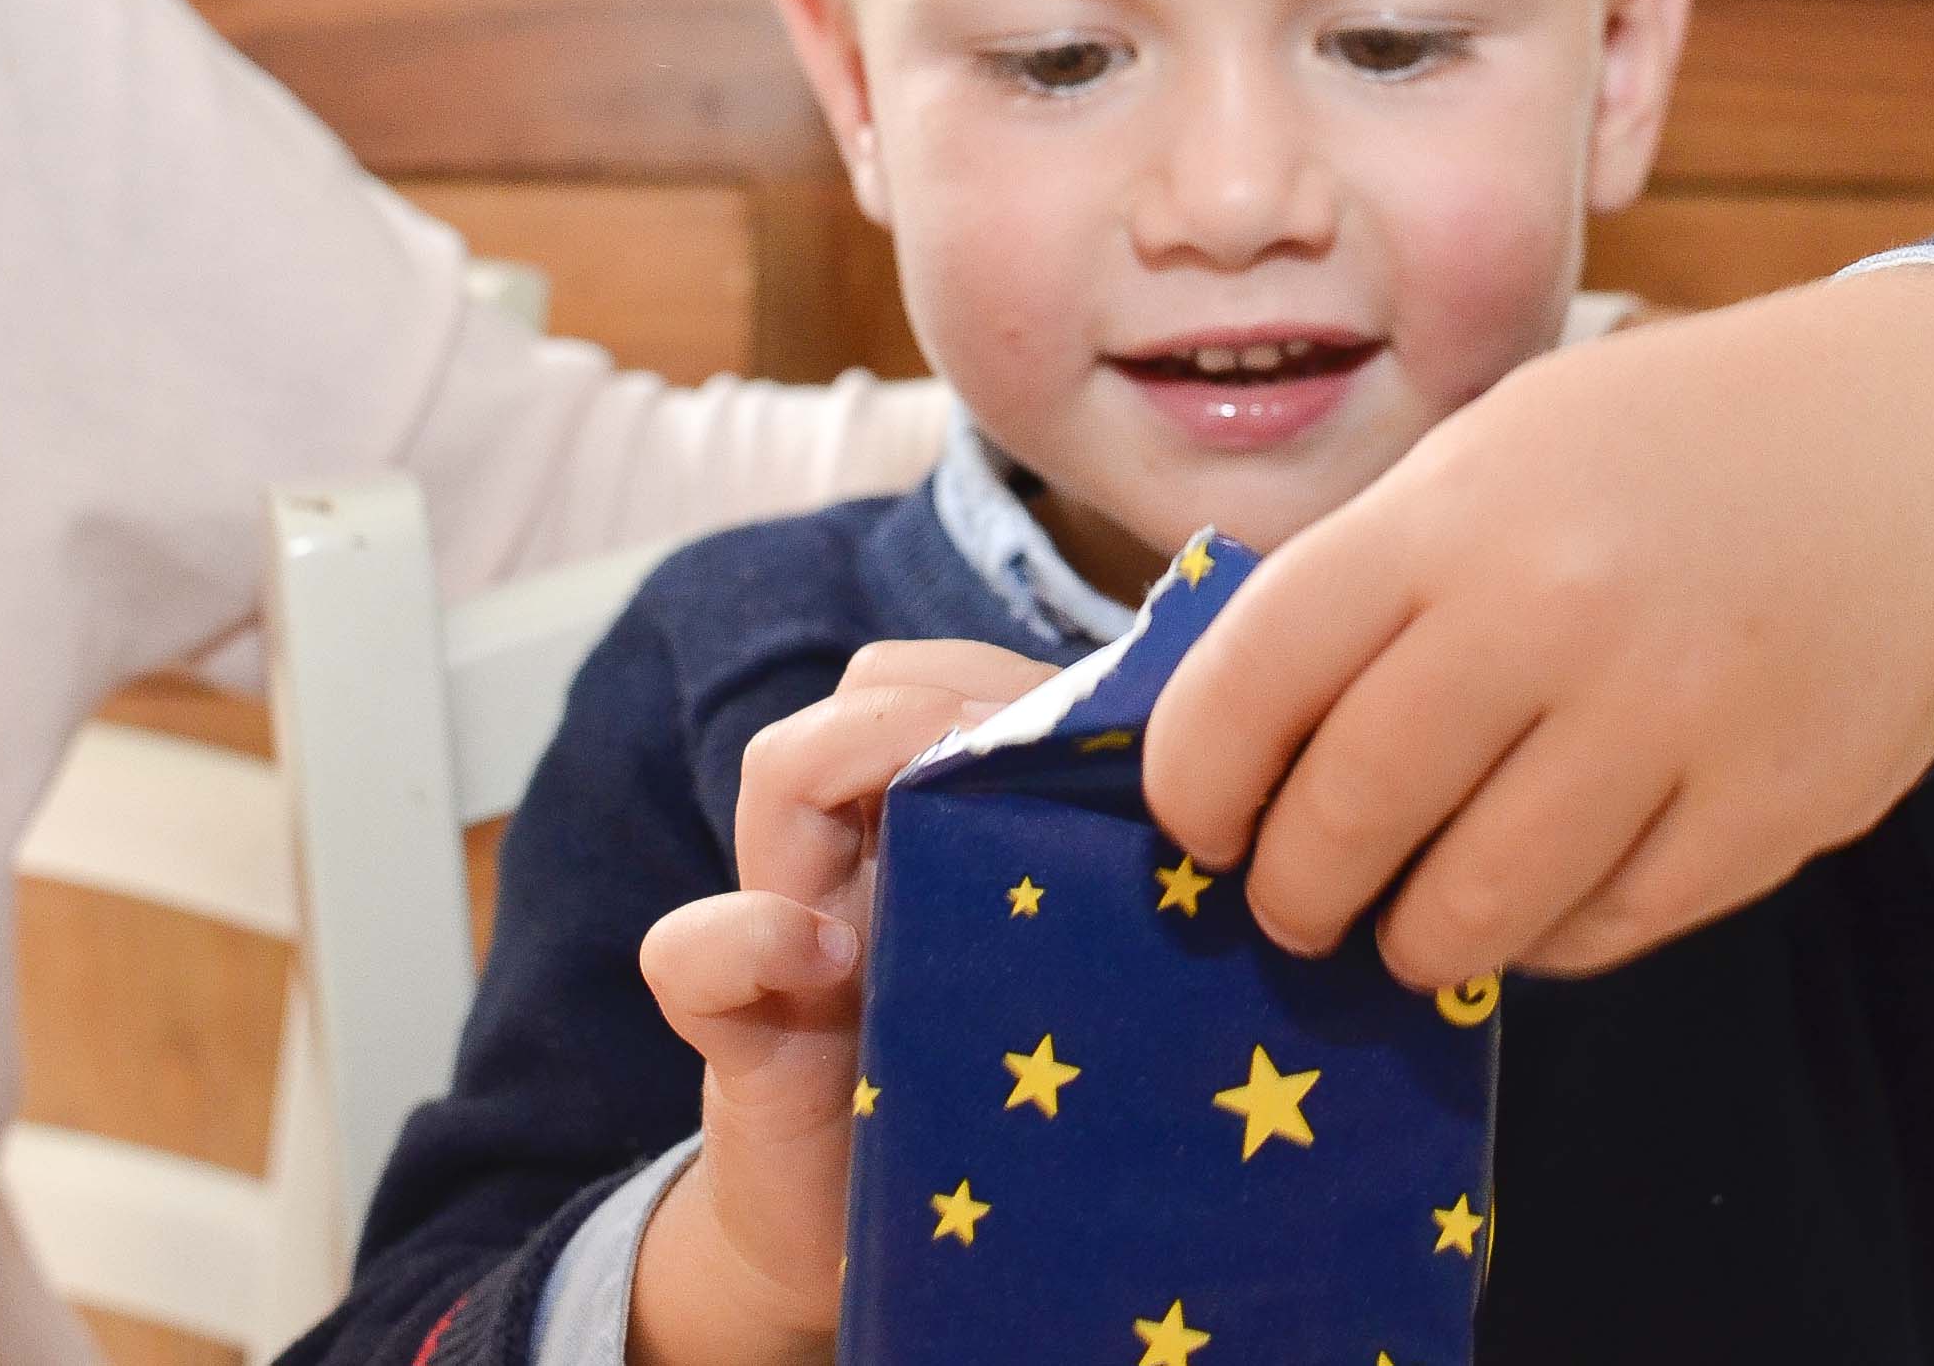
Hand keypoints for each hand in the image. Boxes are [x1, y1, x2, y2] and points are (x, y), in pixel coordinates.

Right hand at [629, 641, 1059, 1365]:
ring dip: (857, 761)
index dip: (1011, 679)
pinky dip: (750, 936)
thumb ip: (1110, 899)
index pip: (948, 679)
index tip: (1100, 736)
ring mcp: (790, 936)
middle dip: (950, 695)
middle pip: (869, 690)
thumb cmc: (991, 1108)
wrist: (865, 1255)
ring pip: (778, 771)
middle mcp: (858, 858)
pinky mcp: (741, 1037)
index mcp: (934, 833)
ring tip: (945, 814)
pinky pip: (692, 954)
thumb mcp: (1063, 984)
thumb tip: (1242, 821)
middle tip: (1026, 763)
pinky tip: (829, 962)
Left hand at [1145, 265, 1933, 988]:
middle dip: (1295, 891)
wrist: (1906, 439)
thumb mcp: (1492, 455)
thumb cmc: (1657, 451)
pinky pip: (1607, 931)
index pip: (1254, 680)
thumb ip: (1373, 581)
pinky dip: (1548, 940)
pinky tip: (1539, 901)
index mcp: (1452, 514)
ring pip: (1473, 907)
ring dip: (1412, 941)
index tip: (1199, 828)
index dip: (1195, 783)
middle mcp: (1551, 609)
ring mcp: (1671, 714)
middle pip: (1351, 814)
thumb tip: (1238, 741)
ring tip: (1408, 926)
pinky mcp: (1771, 804)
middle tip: (1297, 905)